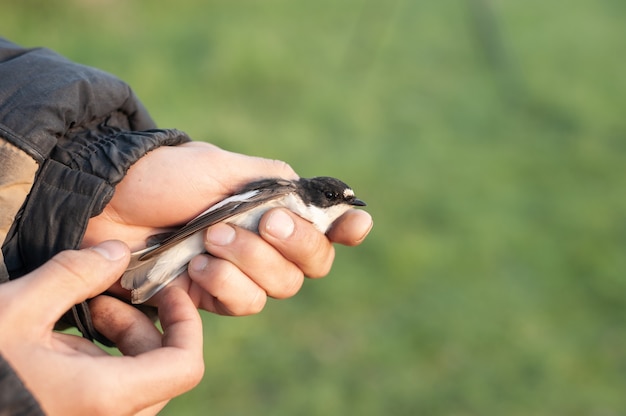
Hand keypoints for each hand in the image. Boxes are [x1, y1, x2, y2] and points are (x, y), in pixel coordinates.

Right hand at [0, 241, 203, 415]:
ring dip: (122, 339)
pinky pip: (112, 390)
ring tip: (84, 309)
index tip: (164, 290)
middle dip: (142, 324)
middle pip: (163, 368)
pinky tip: (68, 334)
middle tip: (104, 296)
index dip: (186, 322)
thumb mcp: (16, 309)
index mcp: (104, 396)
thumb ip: (73, 275)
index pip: (185, 365)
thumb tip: (117, 251)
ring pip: (139, 380)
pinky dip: (103, 358)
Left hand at [83, 142, 372, 313]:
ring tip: (212, 239)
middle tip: (264, 222)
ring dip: (251, 263)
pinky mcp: (210, 295)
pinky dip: (225, 285)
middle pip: (312, 264)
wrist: (110, 200)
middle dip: (293, 245)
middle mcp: (265, 242)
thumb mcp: (223, 165)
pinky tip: (198, 265)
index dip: (348, 230)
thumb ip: (274, 180)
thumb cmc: (167, 175)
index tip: (355, 225)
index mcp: (273, 206)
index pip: (326, 225)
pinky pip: (242, 304)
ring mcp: (240, 271)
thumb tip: (316, 193)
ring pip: (279, 288)